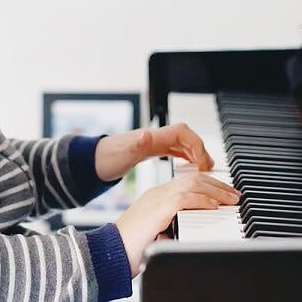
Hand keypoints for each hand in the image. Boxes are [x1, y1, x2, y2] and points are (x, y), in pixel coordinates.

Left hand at [95, 123, 213, 181]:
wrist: (92, 161)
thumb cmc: (106, 158)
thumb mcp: (123, 153)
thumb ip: (137, 144)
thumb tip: (147, 135)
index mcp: (153, 137)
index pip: (184, 133)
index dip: (197, 145)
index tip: (204, 163)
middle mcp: (155, 137)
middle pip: (187, 137)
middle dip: (201, 150)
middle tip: (209, 168)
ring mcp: (153, 143)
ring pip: (182, 144)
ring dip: (195, 153)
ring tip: (204, 169)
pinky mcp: (150, 150)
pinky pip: (174, 150)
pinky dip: (185, 157)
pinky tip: (187, 167)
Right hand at [114, 173, 239, 276]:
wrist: (109, 255)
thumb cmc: (129, 251)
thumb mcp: (156, 237)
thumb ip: (172, 230)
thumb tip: (193, 235)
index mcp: (156, 198)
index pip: (187, 183)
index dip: (208, 186)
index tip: (224, 195)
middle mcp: (157, 194)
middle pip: (193, 178)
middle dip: (217, 185)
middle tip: (234, 195)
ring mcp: (157, 199)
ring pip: (193, 184)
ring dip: (216, 191)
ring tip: (231, 199)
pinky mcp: (158, 209)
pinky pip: (185, 198)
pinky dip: (203, 200)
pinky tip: (215, 205)